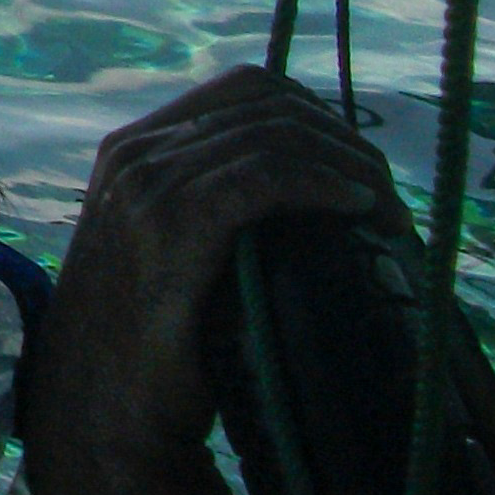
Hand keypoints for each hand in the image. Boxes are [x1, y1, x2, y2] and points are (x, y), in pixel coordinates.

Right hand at [24, 67, 395, 494]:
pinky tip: (357, 207)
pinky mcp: (172, 226)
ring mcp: (149, 186)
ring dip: (347, 166)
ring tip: (387, 213)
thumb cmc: (150, 340)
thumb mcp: (175, 251)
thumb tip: (310, 193)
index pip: (244, 87)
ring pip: (273, 137)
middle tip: (389, 197)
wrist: (105, 407)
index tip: (360, 164)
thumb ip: (214, 207)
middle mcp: (137, 152)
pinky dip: (321, 184)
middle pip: (268, 106)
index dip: (317, 114)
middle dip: (344, 142)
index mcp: (135, 147)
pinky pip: (263, 177)